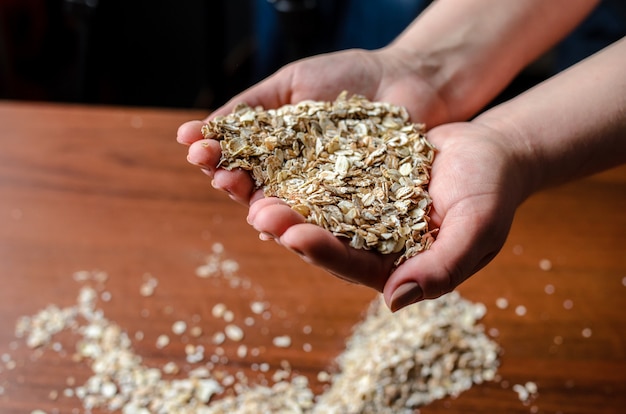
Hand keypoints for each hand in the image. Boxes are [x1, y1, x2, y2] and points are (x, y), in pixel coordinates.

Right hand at [177, 47, 450, 203]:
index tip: (197, 149)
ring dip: (264, 210)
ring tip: (251, 203)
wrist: (409, 78)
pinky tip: (288, 227)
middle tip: (222, 177)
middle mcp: (294, 178)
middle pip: (256, 189)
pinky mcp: (356, 209)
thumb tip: (195, 131)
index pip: (236, 159)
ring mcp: (324, 196)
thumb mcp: (290, 84)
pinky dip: (308, 226)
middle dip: (234, 183)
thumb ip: (249, 107)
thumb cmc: (348, 77)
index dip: (215, 156)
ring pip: (288, 210)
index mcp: (273, 151)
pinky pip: (329, 221)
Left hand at [244, 122, 526, 309]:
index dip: (322, 251)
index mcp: (394, 263)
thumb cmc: (491, 192)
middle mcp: (370, 241)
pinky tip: (269, 157)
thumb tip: (394, 302)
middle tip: (258, 212)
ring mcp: (359, 209)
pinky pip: (321, 175)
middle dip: (289, 227)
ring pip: (313, 208)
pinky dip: (296, 168)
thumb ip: (442, 268)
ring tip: (250, 187)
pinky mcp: (354, 178)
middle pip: (322, 238)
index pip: (352, 263)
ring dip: (284, 198)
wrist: (492, 150)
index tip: (294, 237)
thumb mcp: (476, 230)